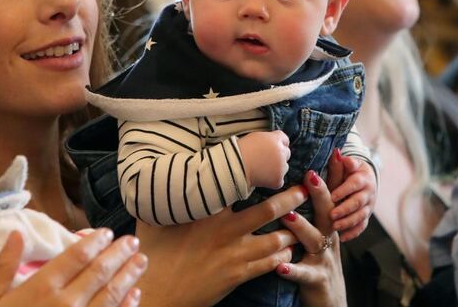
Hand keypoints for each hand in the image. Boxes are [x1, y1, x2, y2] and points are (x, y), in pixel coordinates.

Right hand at [0, 229, 146, 306]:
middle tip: (133, 242)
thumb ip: (4, 267)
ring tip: (141, 262)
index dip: (95, 242)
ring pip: (112, 295)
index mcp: (42, 288)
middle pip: (100, 272)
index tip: (108, 233)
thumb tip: (18, 233)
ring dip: (129, 276)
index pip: (77, 256)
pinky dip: (127, 306)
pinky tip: (135, 296)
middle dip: (119, 255)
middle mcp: (66, 303)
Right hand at [135, 185, 307, 306]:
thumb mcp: (153, 217)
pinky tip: (288, 250)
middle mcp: (225, 230)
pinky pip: (269, 263)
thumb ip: (164, 196)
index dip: (258, 174)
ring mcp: (234, 254)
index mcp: (208, 211)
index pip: (240, 186)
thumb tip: (159, 172)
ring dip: (292, 230)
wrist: (158, 291)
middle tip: (304, 189)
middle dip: (291, 198)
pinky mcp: (238, 275)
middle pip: (268, 209)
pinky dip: (282, 256)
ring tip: (302, 222)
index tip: (272, 165)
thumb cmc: (153, 253)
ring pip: (275, 238)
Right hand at [238, 130, 290, 188]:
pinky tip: (262, 177)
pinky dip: (273, 180)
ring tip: (263, 169)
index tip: (271, 148)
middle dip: (279, 156)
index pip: (285, 139)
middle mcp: (281, 152)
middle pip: (287, 153)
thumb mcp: (256, 137)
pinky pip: (279, 180)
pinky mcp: (278, 180)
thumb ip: (269, 139)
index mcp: (276, 140)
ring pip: (285, 167)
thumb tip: (274, 142)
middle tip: (266, 159)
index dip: (278, 143)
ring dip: (278, 168)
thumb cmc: (241, 150)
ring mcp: (281, 167)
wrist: (234, 167)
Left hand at [276, 170, 346, 306]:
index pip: (330, 197)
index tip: (333, 154)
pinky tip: (280, 266)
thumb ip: (310, 212)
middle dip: (321, 193)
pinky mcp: (317, 279)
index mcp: (326, 226)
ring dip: (301, 227)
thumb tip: (299, 183)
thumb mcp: (316, 236)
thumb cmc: (317, 263)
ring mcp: (324, 258)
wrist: (331, 302)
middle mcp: (329, 238)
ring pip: (315, 240)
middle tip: (309, 176)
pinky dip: (293, 269)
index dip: (331, 176)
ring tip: (288, 216)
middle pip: (328, 212)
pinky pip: (304, 274)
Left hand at [327, 149, 375, 240]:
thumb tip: (338, 154)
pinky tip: (343, 238)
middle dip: (345, 209)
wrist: (365, 179)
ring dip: (348, 222)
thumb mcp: (348, 164)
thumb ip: (343, 162)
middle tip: (332, 215)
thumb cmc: (351, 170)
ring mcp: (368, 206)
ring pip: (360, 216)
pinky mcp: (366, 216)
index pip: (354, 184)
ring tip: (335, 226)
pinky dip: (353, 232)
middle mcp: (368, 193)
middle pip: (358, 202)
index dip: (344, 190)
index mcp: (363, 178)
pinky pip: (362, 226)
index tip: (332, 196)